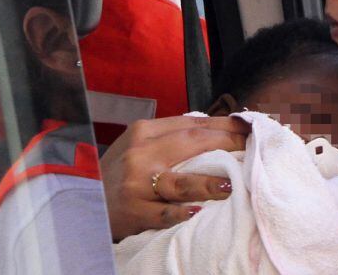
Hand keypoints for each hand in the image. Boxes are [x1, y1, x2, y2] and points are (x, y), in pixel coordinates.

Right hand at [100, 115, 249, 240]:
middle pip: (191, 144)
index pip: (192, 124)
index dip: (224, 125)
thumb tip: (218, 129)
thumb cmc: (121, 171)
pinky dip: (180, 213)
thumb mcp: (140, 144)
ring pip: (180, 181)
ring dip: (209, 183)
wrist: (85, 200)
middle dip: (227, 144)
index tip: (249, 127)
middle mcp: (140, 154)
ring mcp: (137, 184)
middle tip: (253, 148)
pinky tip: (198, 211)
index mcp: (144, 131)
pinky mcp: (134, 211)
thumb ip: (171, 136)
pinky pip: (163, 213)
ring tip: (231, 183)